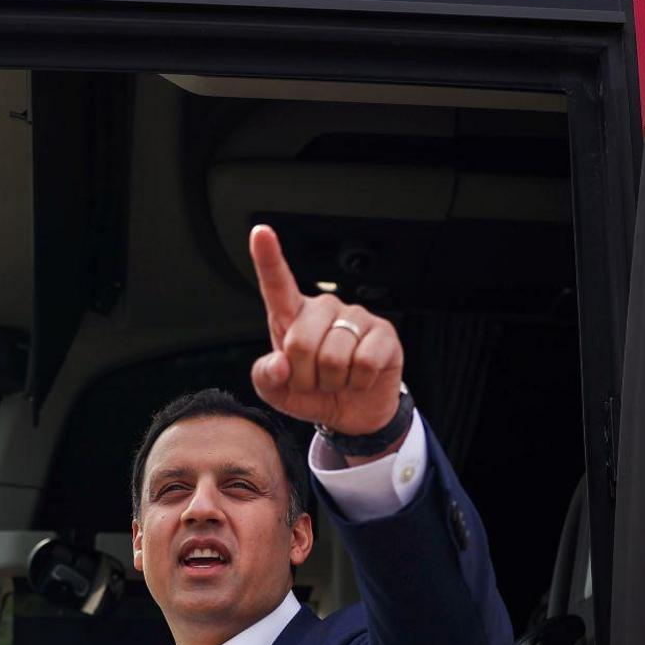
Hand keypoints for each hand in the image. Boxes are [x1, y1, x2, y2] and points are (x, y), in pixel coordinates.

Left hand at [247, 226, 403, 437]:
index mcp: (293, 316)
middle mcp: (324, 309)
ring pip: (333, 356)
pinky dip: (358, 382)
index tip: (260, 232)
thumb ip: (266, 378)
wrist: (354, 411)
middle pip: (300, 342)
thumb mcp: (279, 392)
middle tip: (315, 381)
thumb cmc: (314, 392)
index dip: (268, 258)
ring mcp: (356, 316)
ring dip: (332, 382)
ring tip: (338, 379)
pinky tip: (359, 378)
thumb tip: (280, 363)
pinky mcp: (383, 332)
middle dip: (304, 376)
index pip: (277, 284)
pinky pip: (363, 362)